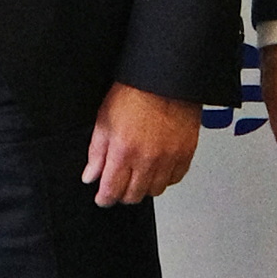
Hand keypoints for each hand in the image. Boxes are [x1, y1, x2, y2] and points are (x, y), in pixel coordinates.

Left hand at [84, 83, 199, 206]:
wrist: (165, 79)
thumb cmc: (135, 92)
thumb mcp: (104, 120)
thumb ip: (96, 153)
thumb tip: (91, 176)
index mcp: (123, 151)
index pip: (112, 191)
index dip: (104, 199)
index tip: (103, 198)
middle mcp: (147, 159)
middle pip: (133, 195)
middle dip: (122, 194)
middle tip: (119, 184)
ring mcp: (169, 158)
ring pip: (155, 190)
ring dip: (144, 187)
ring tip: (139, 174)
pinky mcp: (186, 154)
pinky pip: (175, 179)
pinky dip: (165, 178)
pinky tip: (157, 167)